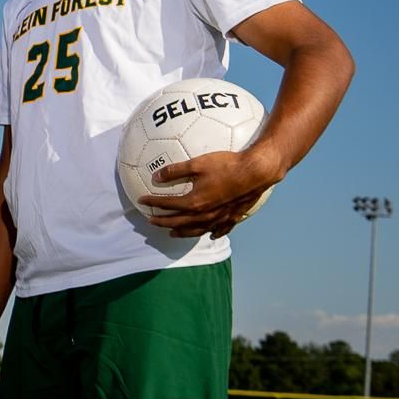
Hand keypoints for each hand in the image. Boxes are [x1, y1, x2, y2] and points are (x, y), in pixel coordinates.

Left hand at [142, 144, 282, 238]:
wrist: (257, 172)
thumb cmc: (227, 165)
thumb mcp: (198, 163)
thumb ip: (175, 170)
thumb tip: (156, 176)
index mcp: (194, 202)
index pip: (167, 205)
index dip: (153, 203)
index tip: (141, 201)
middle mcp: (205, 214)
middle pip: (178, 222)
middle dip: (162, 222)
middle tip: (150, 221)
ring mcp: (219, 218)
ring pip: (196, 230)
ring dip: (182, 232)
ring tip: (172, 234)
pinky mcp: (233, 216)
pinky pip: (220, 229)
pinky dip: (212, 233)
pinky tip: (210, 235)